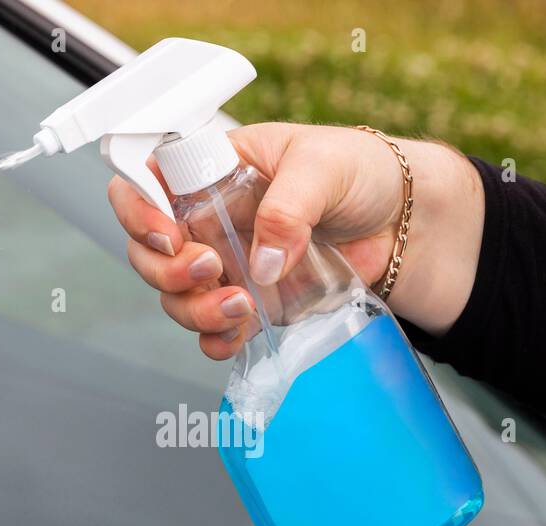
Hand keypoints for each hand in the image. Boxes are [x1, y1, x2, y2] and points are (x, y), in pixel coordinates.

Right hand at [107, 122, 483, 359]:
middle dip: (167, 271)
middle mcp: (209, 220)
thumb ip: (287, 208)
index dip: (139, 212)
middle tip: (211, 269)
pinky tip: (239, 332)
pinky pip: (214, 330)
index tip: (169, 233)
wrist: (406, 222)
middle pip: (149, 252)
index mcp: (213, 171)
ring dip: (195, 309)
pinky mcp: (252, 302)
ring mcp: (228, 264)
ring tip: (242, 303)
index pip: (144, 184)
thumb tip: (262, 262)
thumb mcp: (322, 166)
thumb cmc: (363, 172)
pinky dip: (217, 338)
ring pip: (176, 297)